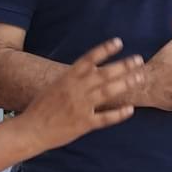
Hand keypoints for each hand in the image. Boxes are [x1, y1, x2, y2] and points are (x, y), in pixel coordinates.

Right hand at [20, 39, 143, 149]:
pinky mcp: (83, 124)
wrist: (30, 130)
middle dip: (123, 66)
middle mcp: (75, 90)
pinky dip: (118, 114)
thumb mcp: (55, 86)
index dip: (104, 50)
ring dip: (125, 84)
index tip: (119, 42)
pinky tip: (130, 109)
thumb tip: (90, 67)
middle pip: (103, 74)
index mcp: (67, 79)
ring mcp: (80, 107)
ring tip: (140, 77)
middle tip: (139, 59)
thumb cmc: (41, 107)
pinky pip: (104, 118)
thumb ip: (73, 78)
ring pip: (107, 92)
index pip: (88, 59)